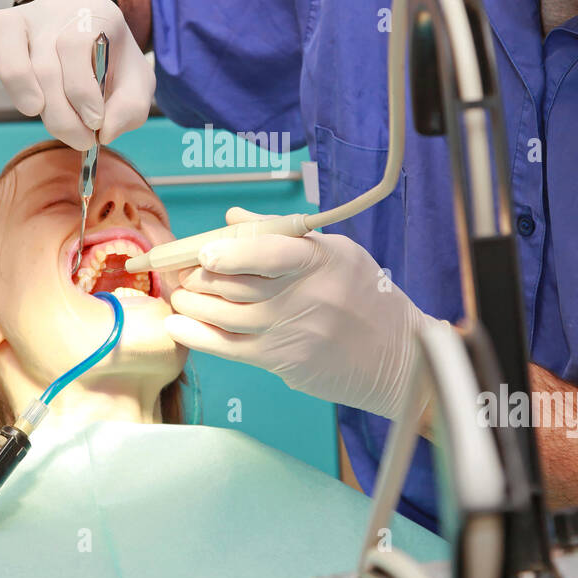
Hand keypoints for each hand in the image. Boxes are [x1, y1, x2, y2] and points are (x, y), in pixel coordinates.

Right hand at [0, 0, 154, 149]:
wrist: (90, 31)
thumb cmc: (111, 63)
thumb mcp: (136, 85)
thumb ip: (130, 108)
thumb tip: (104, 129)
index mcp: (93, 17)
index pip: (76, 49)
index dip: (83, 92)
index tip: (95, 123)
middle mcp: (55, 13)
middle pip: (45, 66)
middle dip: (60, 113)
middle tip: (79, 139)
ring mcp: (23, 19)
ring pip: (12, 55)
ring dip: (21, 91)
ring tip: (37, 111)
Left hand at [163, 208, 443, 419]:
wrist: (398, 357)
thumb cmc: (367, 297)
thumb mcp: (338, 253)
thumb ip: (282, 234)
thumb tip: (233, 217)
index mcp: (320, 260)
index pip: (269, 252)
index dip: (231, 252)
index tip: (203, 251)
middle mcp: (304, 295)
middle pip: (237, 283)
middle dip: (199, 275)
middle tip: (181, 269)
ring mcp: (291, 331)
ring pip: (225, 315)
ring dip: (193, 302)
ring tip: (180, 293)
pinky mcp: (282, 361)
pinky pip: (228, 348)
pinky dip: (197, 335)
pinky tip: (178, 324)